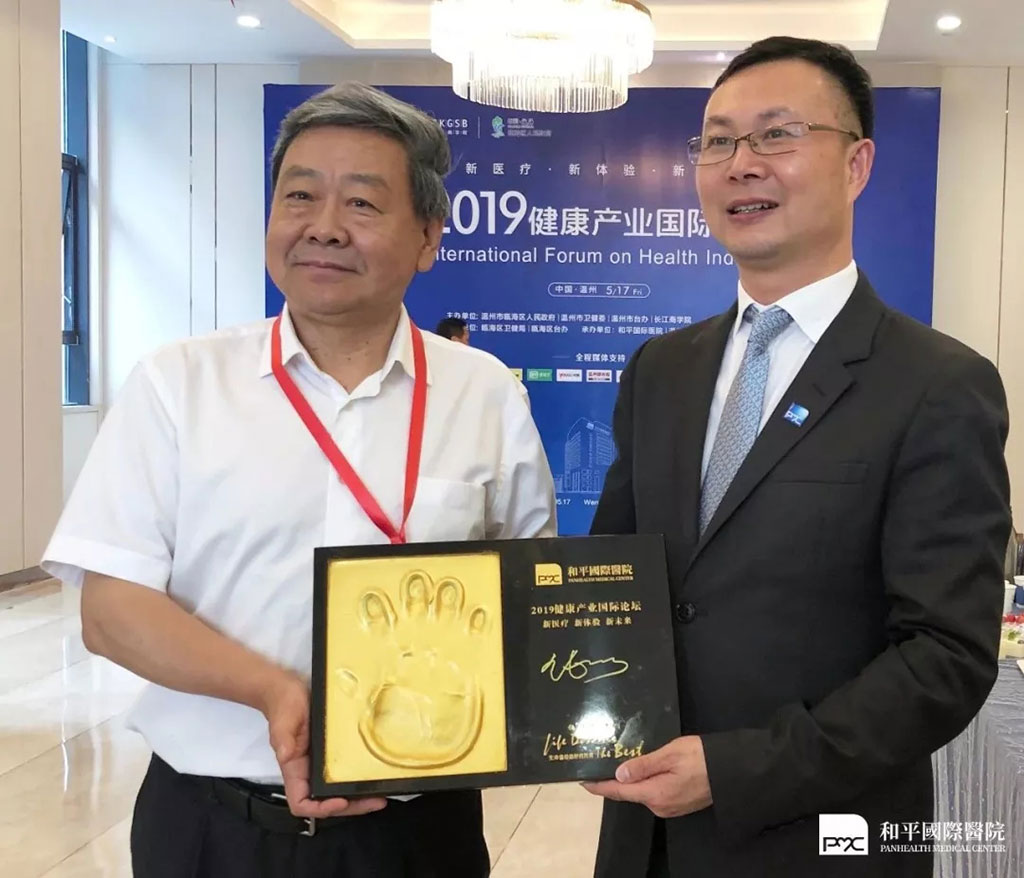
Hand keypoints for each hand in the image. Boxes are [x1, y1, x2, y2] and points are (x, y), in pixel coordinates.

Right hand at [260, 670, 387, 818]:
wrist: (288, 690)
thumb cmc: (283, 705)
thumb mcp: (283, 719)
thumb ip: (282, 737)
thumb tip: (286, 753)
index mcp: (294, 769)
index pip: (302, 803)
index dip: (320, 809)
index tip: (341, 800)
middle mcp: (308, 772)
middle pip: (326, 802)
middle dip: (351, 807)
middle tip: (375, 802)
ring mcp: (320, 764)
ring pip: (338, 791)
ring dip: (358, 798)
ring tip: (380, 795)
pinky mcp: (331, 754)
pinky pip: (344, 773)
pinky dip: (359, 780)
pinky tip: (374, 776)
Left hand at [582, 735, 712, 818]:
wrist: (732, 771)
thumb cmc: (701, 757)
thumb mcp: (670, 754)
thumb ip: (644, 765)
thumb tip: (619, 774)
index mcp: (655, 794)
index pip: (619, 791)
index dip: (600, 786)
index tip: (583, 780)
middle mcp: (659, 806)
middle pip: (629, 793)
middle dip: (613, 780)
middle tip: (599, 763)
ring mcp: (670, 807)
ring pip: (642, 793)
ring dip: (629, 781)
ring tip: (616, 764)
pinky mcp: (678, 803)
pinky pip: (653, 793)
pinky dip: (643, 783)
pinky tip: (640, 771)